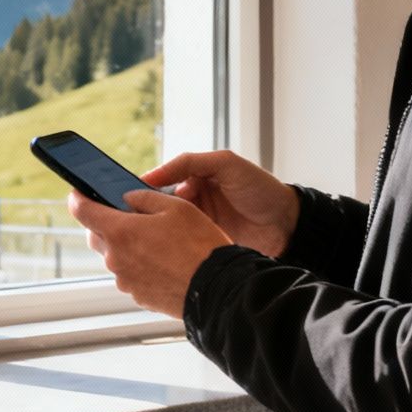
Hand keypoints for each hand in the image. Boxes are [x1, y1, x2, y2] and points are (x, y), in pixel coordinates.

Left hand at [69, 189, 232, 318]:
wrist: (216, 289)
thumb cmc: (199, 245)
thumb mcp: (176, 206)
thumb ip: (144, 197)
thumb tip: (127, 198)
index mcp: (119, 231)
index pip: (82, 211)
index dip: (78, 198)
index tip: (79, 194)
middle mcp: (115, 258)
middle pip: (96, 235)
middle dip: (105, 223)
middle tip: (126, 215)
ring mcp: (125, 280)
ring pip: (114, 257)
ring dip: (125, 246)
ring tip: (155, 241)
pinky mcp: (138, 296)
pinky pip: (129, 275)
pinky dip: (138, 265)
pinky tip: (162, 261)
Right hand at [140, 151, 298, 257]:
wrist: (287, 225)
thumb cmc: (260, 189)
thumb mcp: (225, 164)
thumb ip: (189, 163)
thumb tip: (153, 175)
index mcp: (196, 178)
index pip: (161, 182)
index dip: (143, 188)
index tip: (123, 196)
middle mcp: (195, 200)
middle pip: (159, 206)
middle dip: (143, 212)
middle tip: (125, 219)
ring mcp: (199, 224)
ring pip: (167, 227)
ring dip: (154, 230)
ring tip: (135, 235)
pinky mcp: (204, 244)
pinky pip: (180, 244)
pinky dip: (168, 246)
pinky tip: (155, 249)